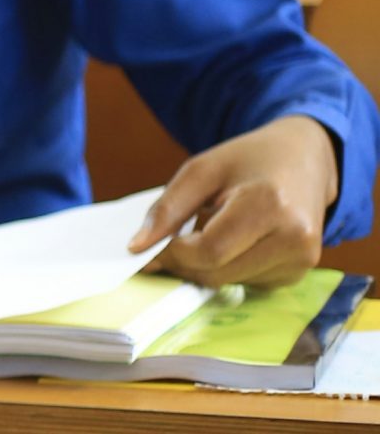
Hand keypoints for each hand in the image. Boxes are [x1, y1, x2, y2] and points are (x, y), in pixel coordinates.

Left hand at [131, 114, 337, 289]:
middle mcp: (295, 239)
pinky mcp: (298, 273)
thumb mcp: (201, 170)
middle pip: (217, 273)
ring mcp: (302, 261)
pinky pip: (244, 282)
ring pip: (227, 282)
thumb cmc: (250, 160)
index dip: (172, 252)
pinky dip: (226, 266)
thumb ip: (167, 208)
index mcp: (271, 206)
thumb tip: (137, 247)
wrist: (305, 159)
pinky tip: (234, 239)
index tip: (147, 245)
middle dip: (183, 261)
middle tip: (169, 239)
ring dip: (204, 263)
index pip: (209, 251)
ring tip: (211, 227)